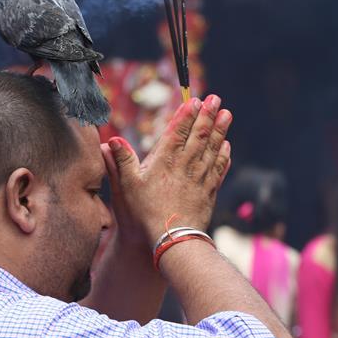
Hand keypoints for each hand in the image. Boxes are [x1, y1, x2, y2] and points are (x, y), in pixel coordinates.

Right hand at [103, 95, 231, 248]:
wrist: (172, 239)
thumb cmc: (145, 212)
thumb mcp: (127, 186)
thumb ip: (120, 161)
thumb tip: (110, 140)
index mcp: (165, 161)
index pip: (178, 131)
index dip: (186, 115)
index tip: (195, 100)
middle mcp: (185, 166)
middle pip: (199, 135)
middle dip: (207, 115)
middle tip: (216, 99)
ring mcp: (200, 178)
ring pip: (212, 149)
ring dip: (220, 131)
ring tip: (227, 115)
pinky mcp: (209, 192)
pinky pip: (218, 169)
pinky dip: (223, 156)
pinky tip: (227, 147)